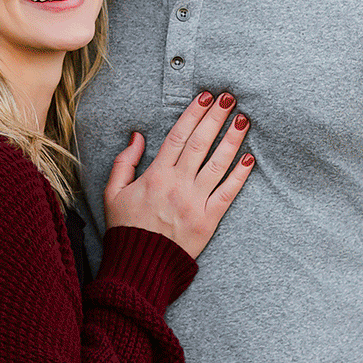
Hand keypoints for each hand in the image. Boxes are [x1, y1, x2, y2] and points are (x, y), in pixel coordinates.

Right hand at [103, 90, 254, 259]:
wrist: (140, 265)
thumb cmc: (126, 227)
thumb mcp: (113, 192)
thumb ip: (124, 162)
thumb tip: (138, 136)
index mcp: (156, 175)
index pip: (178, 136)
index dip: (194, 114)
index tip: (206, 97)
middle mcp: (178, 184)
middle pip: (200, 143)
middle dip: (216, 118)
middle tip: (229, 97)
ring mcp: (195, 202)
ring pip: (218, 164)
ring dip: (232, 140)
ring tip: (243, 120)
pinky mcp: (208, 220)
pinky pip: (227, 193)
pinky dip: (239, 175)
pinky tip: (249, 158)